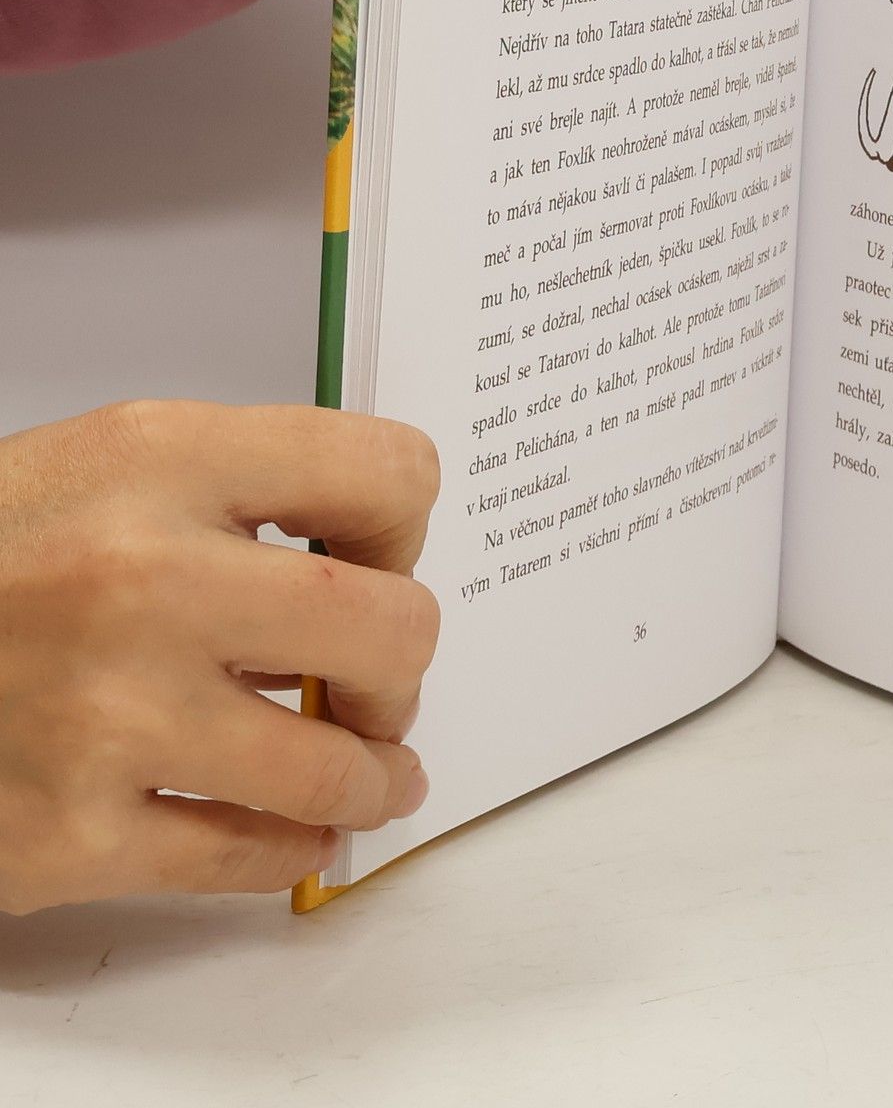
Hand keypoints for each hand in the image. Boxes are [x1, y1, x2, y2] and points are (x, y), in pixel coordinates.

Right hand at [0, 401, 439, 913]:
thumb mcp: (103, 465)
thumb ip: (237, 487)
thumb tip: (373, 548)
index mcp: (158, 461)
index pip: (385, 475)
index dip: (404, 521)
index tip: (381, 554)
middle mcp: (140, 580)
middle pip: (393, 628)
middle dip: (403, 664)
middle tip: (380, 678)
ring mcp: (105, 716)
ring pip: (336, 763)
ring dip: (374, 771)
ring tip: (375, 768)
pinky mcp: (64, 838)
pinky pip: (247, 855)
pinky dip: (298, 846)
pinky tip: (303, 826)